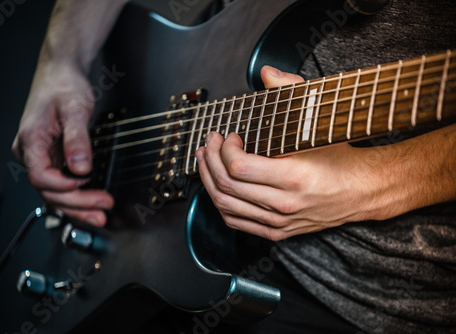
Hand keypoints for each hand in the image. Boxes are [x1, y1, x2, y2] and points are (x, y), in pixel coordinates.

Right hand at [12, 61, 112, 225]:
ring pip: (54, 192)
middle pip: (49, 190)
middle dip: (77, 203)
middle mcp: (30, 153)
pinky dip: (77, 196)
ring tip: (100, 215)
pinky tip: (91, 203)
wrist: (62, 73)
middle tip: (103, 208)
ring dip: (77, 206)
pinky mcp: (52, 159)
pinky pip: (61, 184)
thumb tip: (81, 168)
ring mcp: (40, 157)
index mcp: (31, 140)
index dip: (63, 186)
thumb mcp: (75, 108)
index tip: (86, 183)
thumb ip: (77, 139)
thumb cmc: (64, 85)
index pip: (41, 176)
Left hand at [195, 66, 398, 239]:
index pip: (239, 168)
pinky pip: (236, 221)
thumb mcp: (317, 120)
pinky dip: (220, 203)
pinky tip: (217, 186)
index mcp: (293, 177)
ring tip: (206, 161)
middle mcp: (284, 203)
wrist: (362, 191)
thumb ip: (290, 91)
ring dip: (208, 180)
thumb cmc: (339, 157)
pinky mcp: (277, 231)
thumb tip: (266, 72)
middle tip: (211, 144)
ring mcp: (279, 221)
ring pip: (226, 205)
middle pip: (226, 186)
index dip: (225, 149)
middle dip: (211, 160)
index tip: (230, 136)